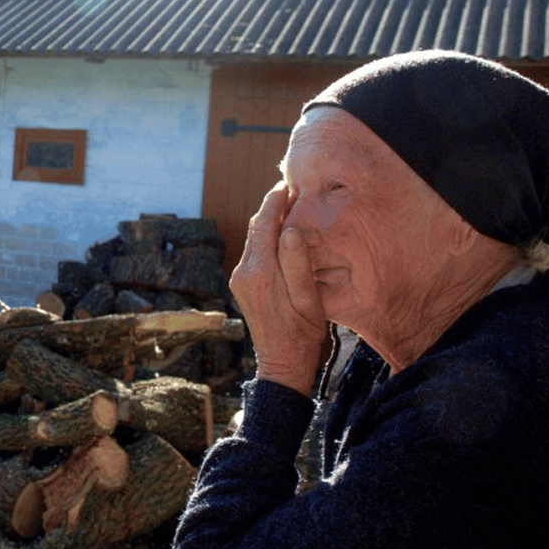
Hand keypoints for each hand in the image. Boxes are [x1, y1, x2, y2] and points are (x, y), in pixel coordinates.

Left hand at [230, 182, 326, 396]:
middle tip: (292, 190)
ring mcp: (240, 279)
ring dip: (269, 222)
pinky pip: (254, 252)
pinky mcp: (243, 285)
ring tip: (290, 206)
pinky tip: (283, 235)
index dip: (276, 202)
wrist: (282, 364)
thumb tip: (289, 229)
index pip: (265, 225)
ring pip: (254, 239)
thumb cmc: (302, 334)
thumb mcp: (308, 299)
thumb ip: (297, 263)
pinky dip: (266, 237)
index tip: (288, 184)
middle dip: (272, 207)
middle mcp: (244, 272)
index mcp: (260, 273)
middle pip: (256, 228)